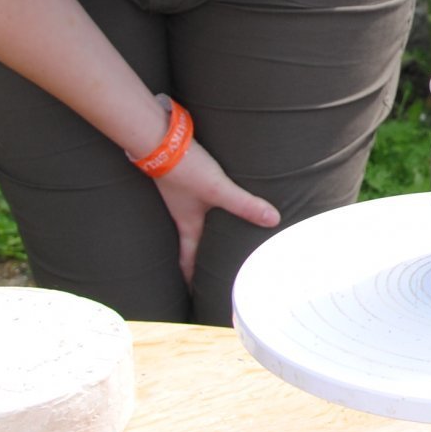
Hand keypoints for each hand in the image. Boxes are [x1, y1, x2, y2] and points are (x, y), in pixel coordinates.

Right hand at [150, 141, 278, 285]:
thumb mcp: (218, 189)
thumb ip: (245, 204)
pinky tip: (216, 198)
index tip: (194, 294)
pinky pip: (196, 197)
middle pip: (192, 240)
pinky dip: (207, 204)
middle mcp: (181, 212)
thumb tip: (273, 220)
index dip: (191, 278)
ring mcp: (180, 194)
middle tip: (210, 270)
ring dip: (205, 230)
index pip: (187, 258)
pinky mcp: (182, 176)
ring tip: (217, 237)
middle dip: (201, 256)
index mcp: (187, 223)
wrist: (157, 137)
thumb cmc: (184, 168)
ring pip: (194, 218)